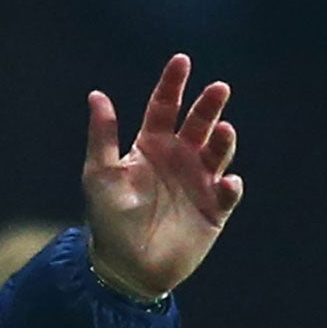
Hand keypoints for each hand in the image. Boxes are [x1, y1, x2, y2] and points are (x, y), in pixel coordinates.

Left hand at [82, 54, 242, 298]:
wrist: (125, 267)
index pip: (164, 107)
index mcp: (151, 146)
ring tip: (223, 131)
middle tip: (218, 89)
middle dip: (208, 105)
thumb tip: (96, 95)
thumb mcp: (100, 175)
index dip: (173, 84)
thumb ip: (102, 137)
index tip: (182, 60)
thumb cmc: (109, 219)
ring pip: (218, 151)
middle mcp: (179, 158)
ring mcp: (199, 182)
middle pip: (198, 122)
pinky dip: (230, 186)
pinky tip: (226, 182)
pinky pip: (227, 192)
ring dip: (223, 140)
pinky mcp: (214, 209)